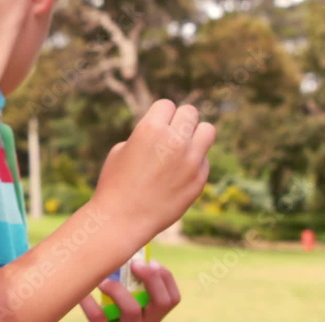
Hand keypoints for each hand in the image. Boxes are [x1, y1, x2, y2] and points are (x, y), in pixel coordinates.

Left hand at [79, 260, 179, 321]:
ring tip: (103, 281)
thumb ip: (130, 284)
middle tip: (134, 263)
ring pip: (132, 309)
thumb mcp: (128, 302)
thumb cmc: (110, 313)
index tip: (150, 261)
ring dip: (118, 289)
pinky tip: (84, 294)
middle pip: (162, 302)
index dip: (165, 277)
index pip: (172, 298)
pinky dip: (90, 303)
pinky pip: (99, 317)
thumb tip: (125, 251)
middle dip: (151, 277)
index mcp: (153, 315)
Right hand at [90, 100, 214, 245]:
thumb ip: (147, 134)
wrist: (122, 220)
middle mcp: (174, 141)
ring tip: (184, 146)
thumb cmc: (116, 183)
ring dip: (196, 135)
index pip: (167, 104)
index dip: (160, 115)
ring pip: (208, 130)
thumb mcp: (122, 149)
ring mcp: (190, 161)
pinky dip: (195, 162)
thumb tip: (165, 130)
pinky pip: (204, 159)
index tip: (155, 126)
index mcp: (150, 128)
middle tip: (171, 134)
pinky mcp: (199, 179)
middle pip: (190, 112)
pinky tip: (179, 173)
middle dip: (180, 121)